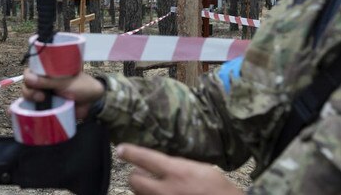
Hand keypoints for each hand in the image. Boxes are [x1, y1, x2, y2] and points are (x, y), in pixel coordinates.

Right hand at [21, 68, 104, 118]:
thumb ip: (47, 81)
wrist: (93, 102)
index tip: (32, 82)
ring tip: (41, 102)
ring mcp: (44, 95)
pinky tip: (27, 112)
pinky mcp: (46, 107)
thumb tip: (28, 79)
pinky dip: (29, 110)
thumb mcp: (64, 82)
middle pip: (27, 85)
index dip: (28, 77)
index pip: (30, 71)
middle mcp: (43, 82)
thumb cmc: (81, 86)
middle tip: (41, 96)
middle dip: (29, 91)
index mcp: (47, 72)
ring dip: (30, 99)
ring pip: (29, 97)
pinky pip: (33, 108)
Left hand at [116, 144, 242, 194]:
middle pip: (134, 179)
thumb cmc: (219, 189)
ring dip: (143, 189)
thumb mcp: (200, 169)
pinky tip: (160, 194)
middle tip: (143, 173)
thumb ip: (177, 165)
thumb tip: (160, 164)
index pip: (145, 158)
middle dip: (136, 175)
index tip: (121, 149)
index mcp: (177, 172)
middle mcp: (166, 190)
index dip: (130, 152)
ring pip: (138, 193)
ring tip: (155, 186)